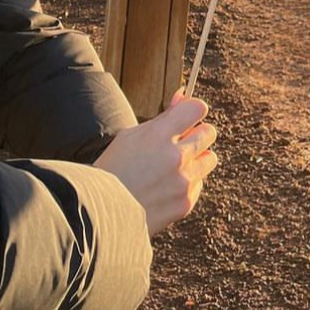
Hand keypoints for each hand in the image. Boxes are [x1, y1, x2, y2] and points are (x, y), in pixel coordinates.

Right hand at [93, 94, 217, 235]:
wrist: (100, 214)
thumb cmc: (114, 169)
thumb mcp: (131, 136)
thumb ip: (164, 117)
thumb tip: (184, 95)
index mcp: (159, 135)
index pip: (197, 109)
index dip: (193, 110)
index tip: (187, 117)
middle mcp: (176, 157)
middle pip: (209, 132)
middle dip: (196, 134)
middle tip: (180, 142)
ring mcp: (183, 181)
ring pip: (209, 158)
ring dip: (196, 159)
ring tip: (174, 166)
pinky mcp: (186, 203)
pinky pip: (199, 184)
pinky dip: (188, 183)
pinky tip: (166, 187)